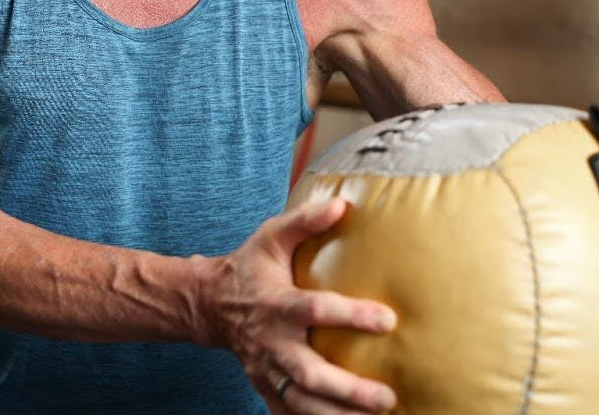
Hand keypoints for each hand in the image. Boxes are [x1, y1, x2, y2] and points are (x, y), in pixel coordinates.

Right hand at [197, 197, 398, 413]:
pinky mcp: (265, 386)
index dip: (351, 315)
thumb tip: (341, 204)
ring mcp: (267, 370)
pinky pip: (287, 413)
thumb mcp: (272, 236)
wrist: (209, 303)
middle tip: (386, 397)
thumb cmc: (250, 266)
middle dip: (347, 389)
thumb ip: (305, 220)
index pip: (315, 311)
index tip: (389, 320)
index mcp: (276, 304)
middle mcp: (272, 343)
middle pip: (309, 373)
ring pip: (301, 402)